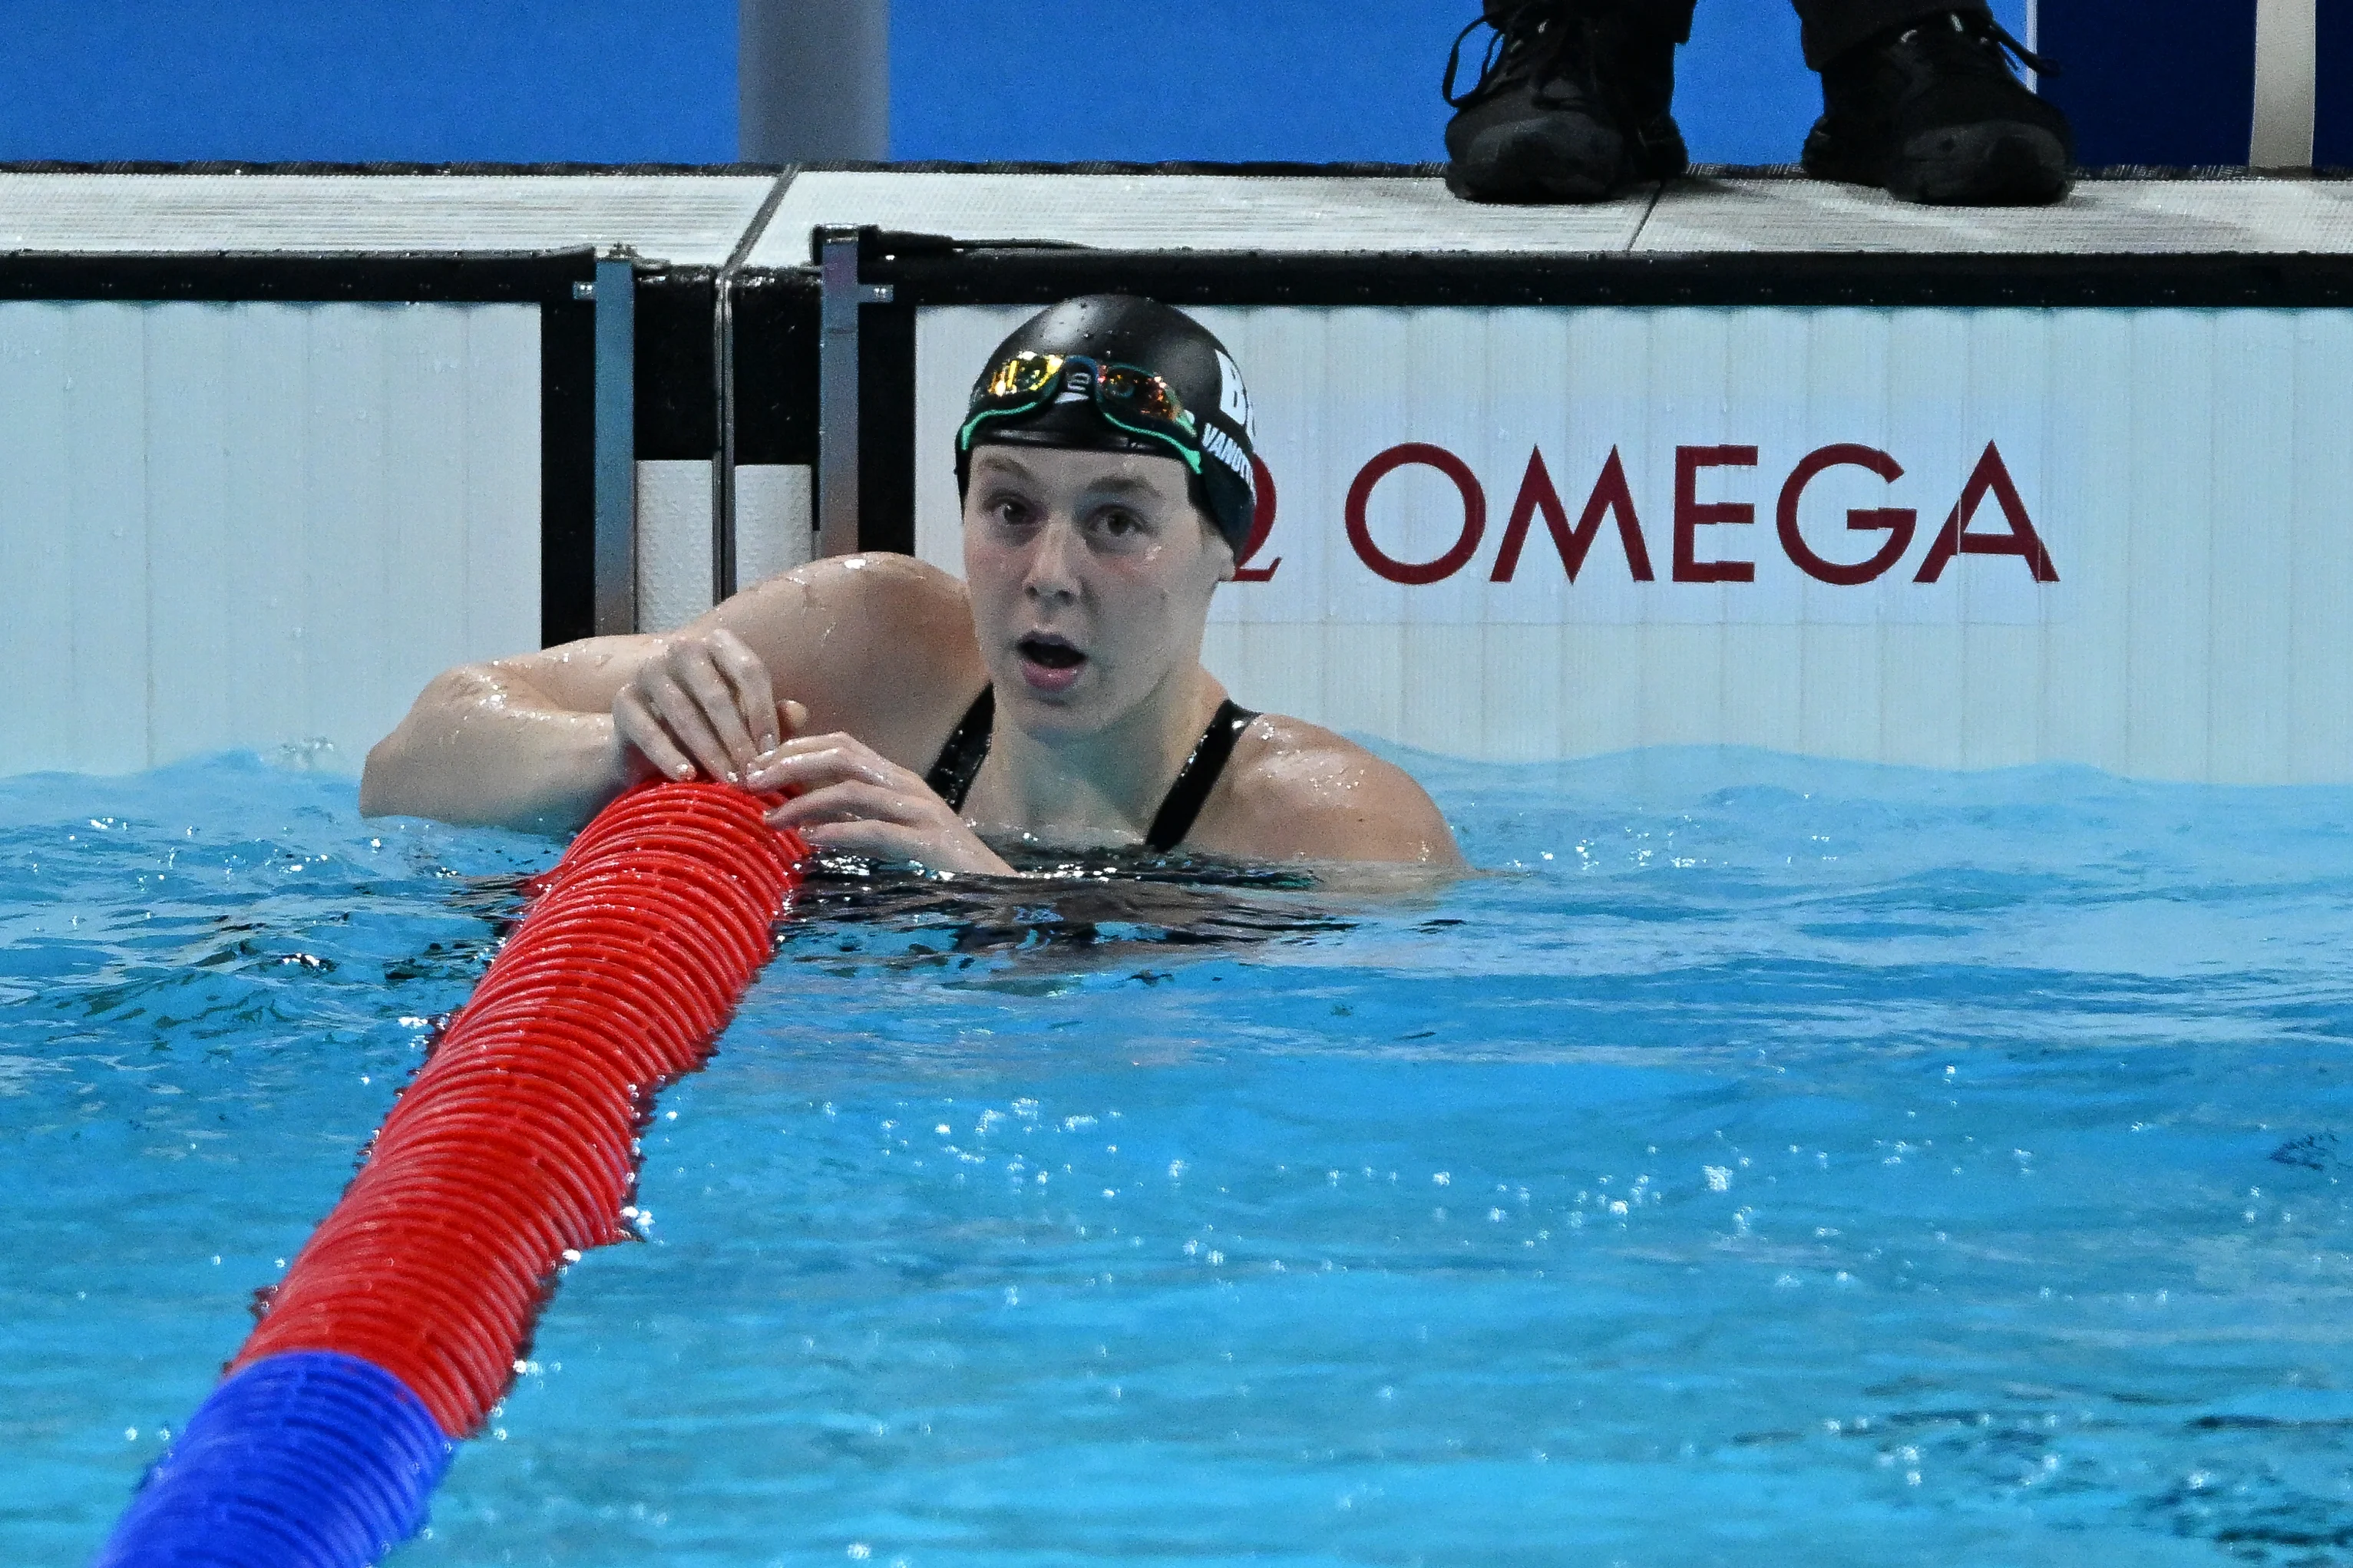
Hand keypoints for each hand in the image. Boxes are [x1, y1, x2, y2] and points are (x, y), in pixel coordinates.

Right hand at [612, 629, 801, 786]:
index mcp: (719, 647)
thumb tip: (800, 714)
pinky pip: (648, 730)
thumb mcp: (745, 727)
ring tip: (728, 781)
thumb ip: (773, 720)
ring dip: (710, 751)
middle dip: (738, 739)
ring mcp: (649, 672)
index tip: (773, 753)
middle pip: (718, 694)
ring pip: (685, 713)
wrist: (647, 751)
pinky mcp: (623, 702)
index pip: (749, 672)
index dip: (764, 713)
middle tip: (752, 775)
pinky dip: (669, 756)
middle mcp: (683, 651)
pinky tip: (687, 777)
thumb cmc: (709, 733)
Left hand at [747, 732, 1013, 875]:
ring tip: (771, 819)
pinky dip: (839, 832)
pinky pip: (876, 829)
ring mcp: (919, 810)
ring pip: (852, 789)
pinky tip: (810, 840)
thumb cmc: (939, 865)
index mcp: (895, 778)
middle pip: (841, 754)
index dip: (795, 748)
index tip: (756, 767)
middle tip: (749, 782)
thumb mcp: (889, 836)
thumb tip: (808, 822)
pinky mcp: (927, 841)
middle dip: (789, 763)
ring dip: (804, 801)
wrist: (993, 889)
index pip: (840, 743)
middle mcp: (906, 784)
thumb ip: (855, 822)